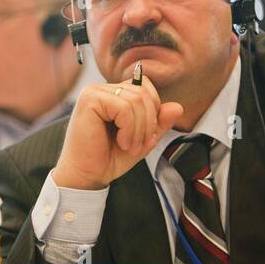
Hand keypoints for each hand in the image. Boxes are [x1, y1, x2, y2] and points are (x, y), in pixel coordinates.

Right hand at [53, 71, 183, 190]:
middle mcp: (102, 89)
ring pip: (136, 100)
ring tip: (129, 146)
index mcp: (113, 94)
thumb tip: (178, 107)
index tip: (145, 137)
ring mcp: (94, 92)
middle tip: (139, 145)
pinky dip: (129, 129)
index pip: (145, 87)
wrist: (87, 176)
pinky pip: (124, 107)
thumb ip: (159, 123)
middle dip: (149, 122)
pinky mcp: (89, 100)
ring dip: (139, 129)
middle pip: (143, 92)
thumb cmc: (108, 158)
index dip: (153, 111)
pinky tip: (121, 142)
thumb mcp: (143, 139)